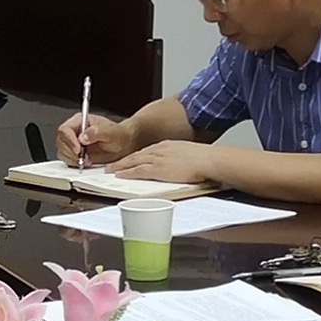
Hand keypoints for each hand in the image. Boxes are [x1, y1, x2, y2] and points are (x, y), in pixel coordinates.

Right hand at [58, 111, 135, 167]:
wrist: (123, 145)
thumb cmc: (117, 135)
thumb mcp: (111, 131)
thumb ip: (97, 132)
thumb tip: (83, 137)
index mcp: (79, 121)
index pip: (65, 129)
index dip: (69, 140)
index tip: (78, 150)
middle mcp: (74, 132)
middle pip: (61, 142)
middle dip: (70, 152)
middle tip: (82, 158)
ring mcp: (73, 143)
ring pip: (62, 152)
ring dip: (72, 159)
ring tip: (86, 161)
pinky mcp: (75, 154)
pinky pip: (67, 160)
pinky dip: (74, 164)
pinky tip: (85, 163)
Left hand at [112, 140, 228, 189]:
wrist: (210, 160)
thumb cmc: (205, 160)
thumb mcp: (188, 155)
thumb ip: (179, 160)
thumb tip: (179, 166)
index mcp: (168, 146)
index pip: (147, 151)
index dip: (135, 156)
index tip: (128, 160)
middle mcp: (160, 149)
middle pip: (137, 154)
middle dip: (123, 160)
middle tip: (112, 165)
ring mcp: (158, 158)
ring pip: (134, 161)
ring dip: (121, 165)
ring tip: (111, 170)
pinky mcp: (159, 168)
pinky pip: (138, 170)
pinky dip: (128, 172)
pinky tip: (120, 174)